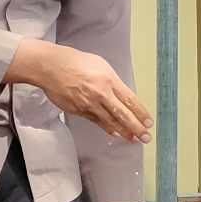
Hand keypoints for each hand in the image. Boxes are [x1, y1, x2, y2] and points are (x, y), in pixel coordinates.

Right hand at [19, 42, 152, 142]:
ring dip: (124, 132)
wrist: (51, 67)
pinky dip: (108, 128)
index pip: (130, 100)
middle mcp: (101, 93)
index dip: (141, 113)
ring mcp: (89, 104)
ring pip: (110, 122)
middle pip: (123, 115)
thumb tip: (122, 96)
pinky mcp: (79, 110)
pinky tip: (115, 133)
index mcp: (109, 80)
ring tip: (133, 139)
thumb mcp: (100, 65)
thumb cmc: (75, 62)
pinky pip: (97, 122)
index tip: (149, 122)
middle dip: (137, 127)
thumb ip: (112, 82)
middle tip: (146, 136)